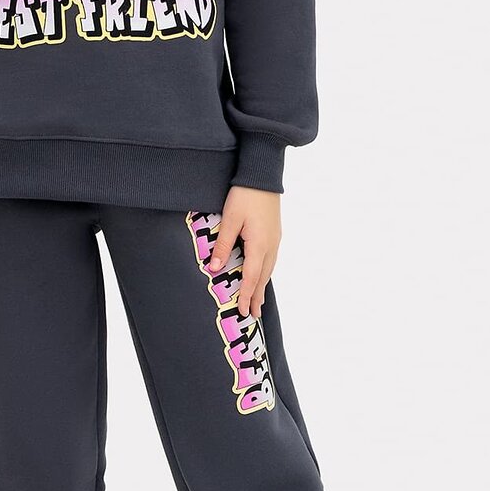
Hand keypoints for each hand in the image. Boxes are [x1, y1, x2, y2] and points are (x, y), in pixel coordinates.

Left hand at [206, 186, 280, 317]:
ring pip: (269, 268)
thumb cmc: (244, 195)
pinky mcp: (274, 233)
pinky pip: (271, 259)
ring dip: (262, 285)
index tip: (243, 311)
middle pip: (263, 277)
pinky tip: (262, 274)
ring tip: (259, 300)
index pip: (252, 277)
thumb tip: (214, 268)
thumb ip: (223, 245)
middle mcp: (271, 245)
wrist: (262, 176)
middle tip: (254, 314)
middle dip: (257, 296)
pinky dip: (265, 272)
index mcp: (259, 245)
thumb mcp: (230, 220)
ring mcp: (275, 239)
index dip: (247, 296)